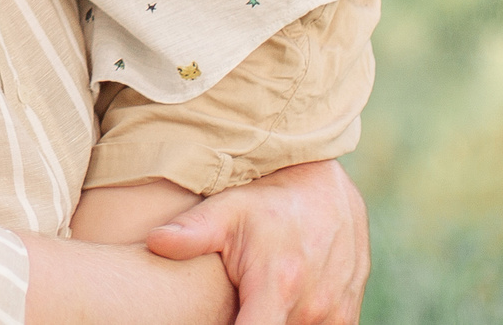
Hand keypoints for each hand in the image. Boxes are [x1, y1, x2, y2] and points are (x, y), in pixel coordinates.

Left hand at [144, 161, 366, 324]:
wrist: (326, 190)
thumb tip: (155, 241)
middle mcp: (313, 306)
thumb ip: (192, 232)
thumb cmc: (267, 202)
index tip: (213, 318)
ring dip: (271, 321)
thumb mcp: (227, 210)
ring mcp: (335, 314)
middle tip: (228, 303)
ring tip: (250, 300)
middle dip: (243, 320)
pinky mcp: (348, 316)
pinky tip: (276, 305)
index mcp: (279, 285)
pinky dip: (295, 321)